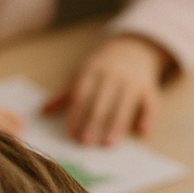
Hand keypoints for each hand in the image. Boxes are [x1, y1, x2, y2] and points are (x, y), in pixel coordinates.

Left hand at [43, 34, 173, 145]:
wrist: (134, 48)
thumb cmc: (103, 67)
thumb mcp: (83, 74)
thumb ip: (66, 94)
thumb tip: (43, 111)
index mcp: (93, 72)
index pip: (83, 95)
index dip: (77, 114)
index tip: (71, 133)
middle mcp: (112, 76)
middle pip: (102, 102)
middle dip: (93, 122)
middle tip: (86, 143)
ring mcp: (132, 82)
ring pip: (124, 105)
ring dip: (117, 125)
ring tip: (108, 143)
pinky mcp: (149, 88)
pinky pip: (150, 103)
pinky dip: (148, 116)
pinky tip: (142, 131)